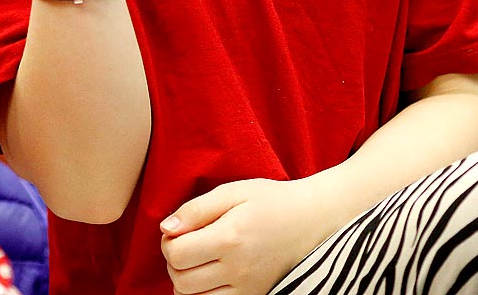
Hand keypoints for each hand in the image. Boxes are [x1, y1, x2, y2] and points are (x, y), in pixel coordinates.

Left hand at [159, 178, 329, 294]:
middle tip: (185, 244)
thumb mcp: (233, 192)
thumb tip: (166, 228)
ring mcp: (246, 287)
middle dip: (173, 262)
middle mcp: (237, 268)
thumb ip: (196, 210)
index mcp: (229, 237)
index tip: (178, 230)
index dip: (168, 242)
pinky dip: (202, 293)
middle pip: (180, 280)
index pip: (176, 254)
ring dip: (185, 280)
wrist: (312, 220)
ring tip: (197, 259)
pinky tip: (208, 274)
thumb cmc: (271, 200)